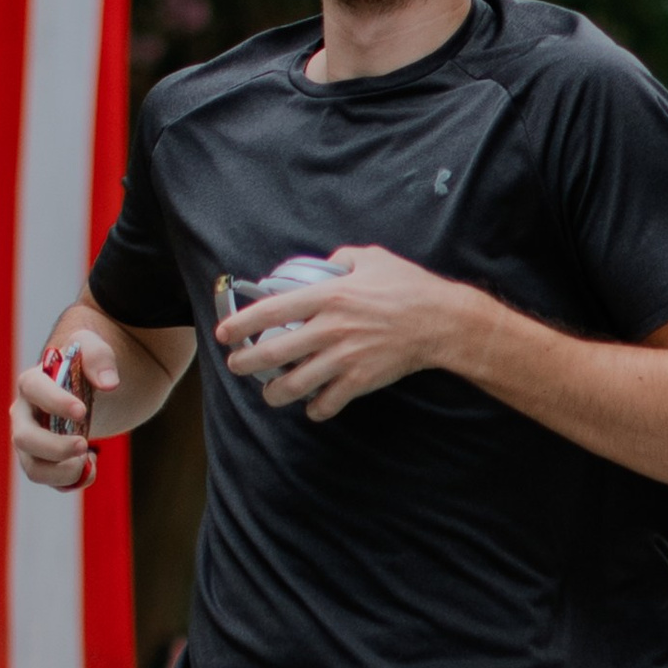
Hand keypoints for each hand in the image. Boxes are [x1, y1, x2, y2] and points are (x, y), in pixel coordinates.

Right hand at [12, 334, 117, 490]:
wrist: (98, 387)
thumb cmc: (90, 364)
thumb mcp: (96, 348)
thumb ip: (99, 356)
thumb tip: (108, 383)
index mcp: (33, 382)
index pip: (32, 390)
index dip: (54, 401)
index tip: (82, 410)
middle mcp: (25, 415)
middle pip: (24, 438)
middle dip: (54, 447)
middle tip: (85, 443)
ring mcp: (34, 441)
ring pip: (33, 468)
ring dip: (62, 471)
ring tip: (89, 457)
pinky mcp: (48, 460)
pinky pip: (52, 481)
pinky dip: (73, 479)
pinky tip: (92, 462)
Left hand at [218, 246, 473, 421]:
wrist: (442, 321)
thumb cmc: (409, 287)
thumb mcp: (371, 257)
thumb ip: (341, 259)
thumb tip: (325, 264)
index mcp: (327, 296)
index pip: (271, 310)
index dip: (242, 323)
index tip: (225, 333)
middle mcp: (329, 328)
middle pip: (273, 352)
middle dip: (246, 363)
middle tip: (237, 366)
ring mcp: (344, 357)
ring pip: (295, 384)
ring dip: (276, 394)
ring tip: (270, 395)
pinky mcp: (361, 379)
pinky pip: (328, 402)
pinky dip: (317, 409)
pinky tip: (313, 407)